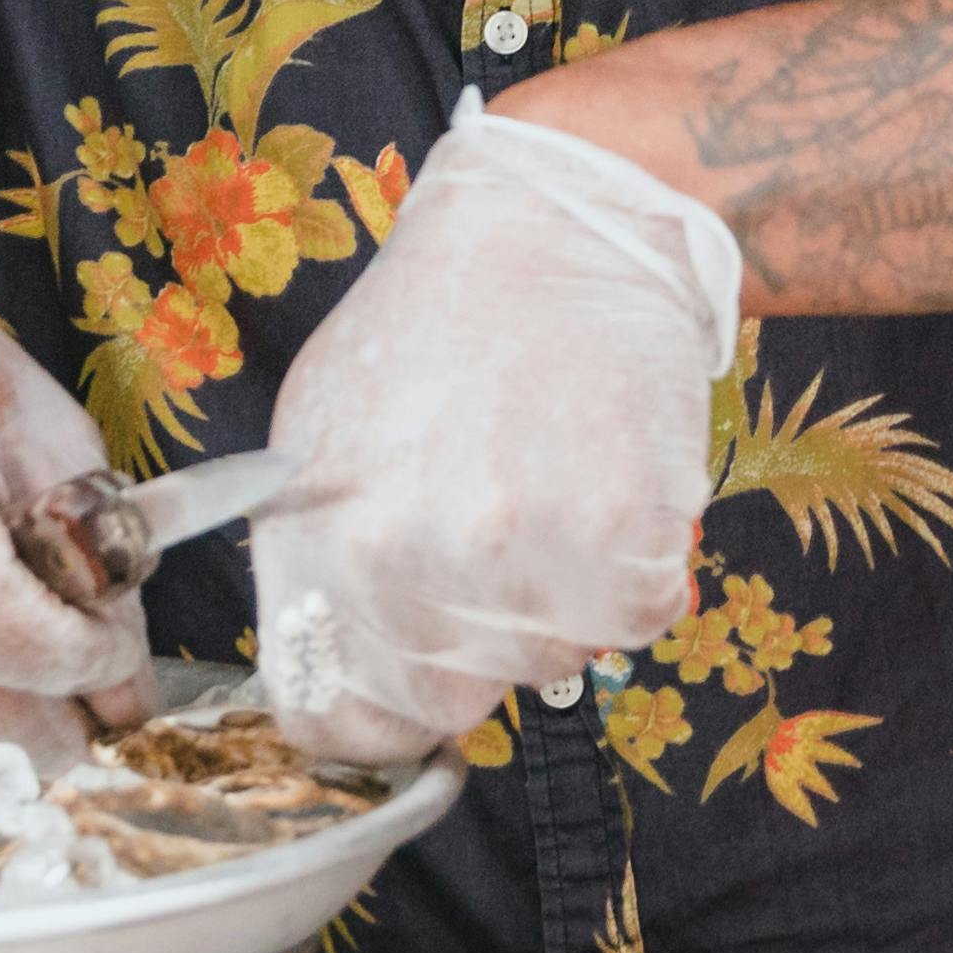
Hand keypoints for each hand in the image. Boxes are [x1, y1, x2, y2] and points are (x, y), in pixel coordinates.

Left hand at [247, 105, 742, 762]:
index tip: (406, 670)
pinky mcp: (624, 542)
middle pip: (451, 704)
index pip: (337, 726)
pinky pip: (634, 620)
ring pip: (551, 661)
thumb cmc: (432, 325)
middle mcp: (410, 567)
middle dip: (473, 646)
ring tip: (551, 486)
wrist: (558, 226)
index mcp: (323, 548)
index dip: (374, 707)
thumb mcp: (317, 438)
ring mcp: (519, 560)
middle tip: (496, 544)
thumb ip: (320, 563)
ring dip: (559, 602)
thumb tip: (338, 661)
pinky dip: (635, 571)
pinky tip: (609, 483)